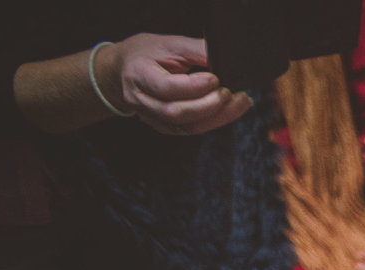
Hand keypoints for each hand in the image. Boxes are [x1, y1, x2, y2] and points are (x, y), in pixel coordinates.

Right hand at [106, 34, 252, 134]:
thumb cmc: (148, 53)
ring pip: (186, 126)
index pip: (166, 87)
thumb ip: (197, 50)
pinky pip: (191, 130)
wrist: (125, 69)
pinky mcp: (163, 126)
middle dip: (208, 105)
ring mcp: (151, 117)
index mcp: (139, 74)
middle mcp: (141, 99)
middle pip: (176, 112)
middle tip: (231, 93)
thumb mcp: (169, 44)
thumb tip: (226, 56)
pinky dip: (214, 121)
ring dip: (218, 117)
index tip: (215, 78)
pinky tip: (230, 110)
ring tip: (239, 102)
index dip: (194, 86)